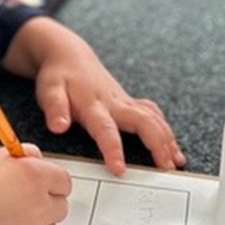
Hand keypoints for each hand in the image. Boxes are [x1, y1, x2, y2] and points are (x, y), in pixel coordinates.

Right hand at [0, 145, 70, 224]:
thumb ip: (23, 158)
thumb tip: (39, 160)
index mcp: (33, 177)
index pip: (63, 182)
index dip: (49, 181)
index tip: (38, 184)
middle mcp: (37, 206)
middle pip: (60, 207)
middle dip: (44, 203)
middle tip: (17, 200)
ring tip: (4, 217)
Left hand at [5, 18, 185, 175]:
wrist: (69, 55)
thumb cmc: (59, 77)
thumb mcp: (49, 90)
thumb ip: (54, 108)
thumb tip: (58, 126)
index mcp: (94, 105)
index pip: (105, 129)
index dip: (113, 149)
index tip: (120, 169)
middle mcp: (115, 103)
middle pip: (143, 122)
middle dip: (157, 144)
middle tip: (166, 168)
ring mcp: (125, 102)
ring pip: (153, 118)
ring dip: (167, 139)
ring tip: (176, 162)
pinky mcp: (130, 102)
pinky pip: (153, 114)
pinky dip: (165, 130)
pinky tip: (172, 146)